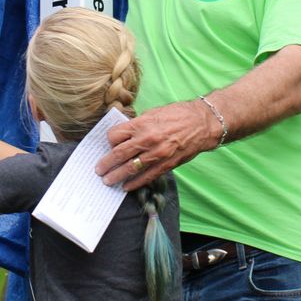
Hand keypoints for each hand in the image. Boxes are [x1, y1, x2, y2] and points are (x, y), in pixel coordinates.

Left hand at [95, 100, 217, 190]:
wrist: (202, 124)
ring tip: (108, 181)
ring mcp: (156, 154)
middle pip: (118, 154)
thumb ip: (137, 125)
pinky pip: (146, 177)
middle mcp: (146, 139)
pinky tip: (127, 186)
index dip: (109, 141)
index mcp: (141, 124)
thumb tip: (123, 134)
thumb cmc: (178, 115)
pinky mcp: (166, 164)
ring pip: (130, 168)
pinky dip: (135, 183)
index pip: (115, 135)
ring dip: (116, 176)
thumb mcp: (153, 113)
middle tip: (98, 170)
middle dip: (106, 164)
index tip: (108, 145)